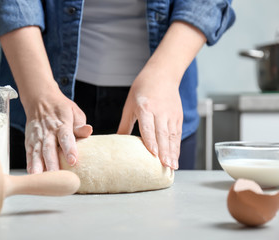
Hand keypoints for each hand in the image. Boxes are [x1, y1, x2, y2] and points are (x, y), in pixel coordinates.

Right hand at [25, 90, 91, 173]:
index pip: (66, 137)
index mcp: (62, 124)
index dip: (69, 149)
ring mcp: (37, 136)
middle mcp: (48, 131)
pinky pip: (29, 153)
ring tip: (40, 178)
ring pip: (37, 152)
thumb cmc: (61, 108)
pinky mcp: (29, 140)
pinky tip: (32, 174)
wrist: (40, 99)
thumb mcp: (74, 112)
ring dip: (38, 166)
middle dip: (52, 163)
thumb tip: (88, 130)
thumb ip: (80, 125)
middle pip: (49, 148)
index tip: (73, 160)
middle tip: (55, 176)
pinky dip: (30, 163)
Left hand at [117, 21, 205, 169]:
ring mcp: (171, 114)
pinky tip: (175, 157)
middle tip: (165, 167)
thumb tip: (118, 142)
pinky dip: (176, 147)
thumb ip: (125, 124)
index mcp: (145, 107)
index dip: (151, 141)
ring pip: (172, 136)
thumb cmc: (143, 89)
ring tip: (172, 166)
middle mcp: (160, 111)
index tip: (153, 154)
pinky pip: (177, 134)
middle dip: (164, 152)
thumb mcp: (130, 105)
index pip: (149, 126)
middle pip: (163, 134)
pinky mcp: (177, 116)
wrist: (162, 74)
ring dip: (173, 152)